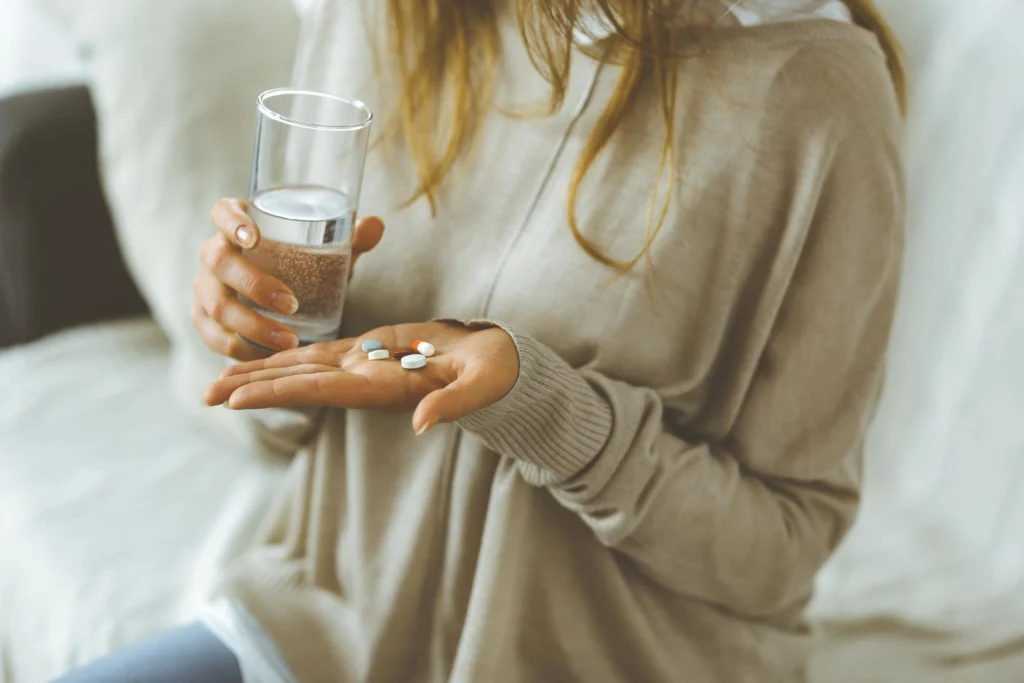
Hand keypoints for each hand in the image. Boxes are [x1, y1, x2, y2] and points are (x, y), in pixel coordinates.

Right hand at [193, 198, 384, 360]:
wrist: (280, 289)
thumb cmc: (303, 260)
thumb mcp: (327, 249)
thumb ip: (350, 237)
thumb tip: (374, 225)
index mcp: (237, 223)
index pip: (223, 212)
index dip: (232, 223)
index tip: (254, 239)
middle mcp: (214, 251)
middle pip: (219, 262)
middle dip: (253, 285)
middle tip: (291, 304)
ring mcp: (204, 285)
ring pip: (215, 305)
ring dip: (250, 325)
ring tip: (288, 340)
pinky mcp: (203, 316)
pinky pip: (211, 334)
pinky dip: (236, 347)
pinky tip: (263, 356)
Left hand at [203, 321, 519, 433]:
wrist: (499, 364)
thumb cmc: (495, 374)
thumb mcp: (479, 386)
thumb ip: (451, 404)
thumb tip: (422, 424)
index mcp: (384, 389)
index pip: (319, 392)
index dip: (276, 394)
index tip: (235, 398)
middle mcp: (365, 382)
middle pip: (298, 385)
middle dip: (252, 387)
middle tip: (205, 394)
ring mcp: (365, 367)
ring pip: (303, 369)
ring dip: (261, 373)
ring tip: (219, 379)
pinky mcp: (372, 350)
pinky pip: (321, 353)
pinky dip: (288, 356)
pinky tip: (263, 355)